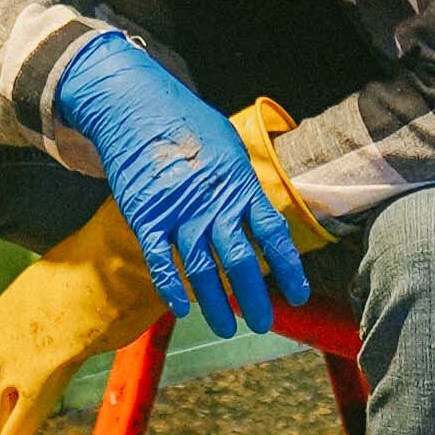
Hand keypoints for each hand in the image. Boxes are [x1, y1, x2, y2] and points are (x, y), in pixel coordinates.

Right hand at [57, 30, 306, 333]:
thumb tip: (258, 210)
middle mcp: (214, 203)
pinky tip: (182, 310)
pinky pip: (162, 262)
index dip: (288, 268)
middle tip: (262, 325)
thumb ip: (242, 182)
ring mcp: (179, 213)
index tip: (298, 295)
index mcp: (239, 184)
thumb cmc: (186, 122)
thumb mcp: (228, 146)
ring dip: (217, 304)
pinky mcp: (147, 218)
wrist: (136, 106)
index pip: (272, 233)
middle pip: (241, 261)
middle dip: (254, 298)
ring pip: (203, 270)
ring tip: (227, 328)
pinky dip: (172, 288)